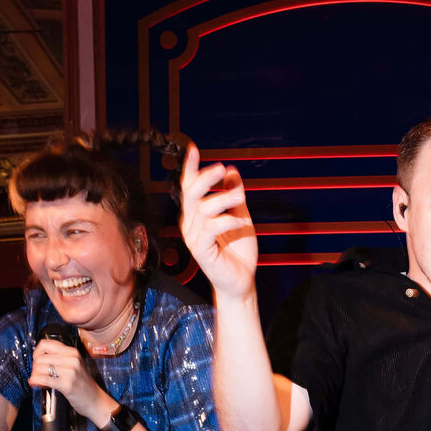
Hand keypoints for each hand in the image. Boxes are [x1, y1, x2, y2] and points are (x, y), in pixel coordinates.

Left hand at [28, 336, 109, 425]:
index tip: (36, 360)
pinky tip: (36, 384)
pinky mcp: (66, 384)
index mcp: (72, 352)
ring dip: (35, 375)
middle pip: (40, 357)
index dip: (37, 352)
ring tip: (38, 380)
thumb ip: (60, 358)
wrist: (96, 401)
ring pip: (40, 368)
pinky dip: (36, 382)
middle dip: (35, 367)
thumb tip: (38, 357)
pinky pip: (43, 379)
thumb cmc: (84, 385)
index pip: (46, 344)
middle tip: (37, 374)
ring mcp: (70, 371)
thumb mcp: (75, 365)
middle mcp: (72, 359)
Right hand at [180, 144, 257, 300]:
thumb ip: (234, 195)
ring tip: (241, 198)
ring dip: (223, 199)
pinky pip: (211, 228)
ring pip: (203, 208)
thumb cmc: (238, 252)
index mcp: (196, 215)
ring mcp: (194, 238)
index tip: (193, 149)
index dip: (190, 168)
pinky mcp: (201, 251)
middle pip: (190, 193)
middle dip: (205, 177)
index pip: (189, 187)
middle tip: (221, 168)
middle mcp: (191, 225)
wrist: (241, 281)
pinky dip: (228, 221)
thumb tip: (232, 171)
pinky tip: (241, 223)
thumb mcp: (239, 216)